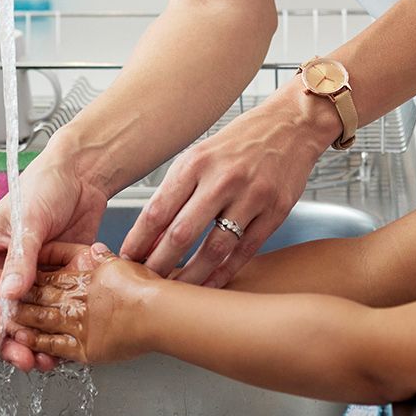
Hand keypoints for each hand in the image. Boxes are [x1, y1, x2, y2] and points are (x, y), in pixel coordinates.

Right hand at [0, 156, 108, 370]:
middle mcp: (0, 276)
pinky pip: (47, 319)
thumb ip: (19, 258)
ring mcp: (27, 284)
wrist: (81, 176)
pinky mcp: (53, 287)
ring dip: (26, 346)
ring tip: (40, 360)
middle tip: (19, 355)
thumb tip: (8, 295)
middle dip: (2, 343)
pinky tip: (58, 350)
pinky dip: (49, 336)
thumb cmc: (43, 186)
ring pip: (19, 326)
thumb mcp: (27, 220)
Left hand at [120, 83, 335, 286]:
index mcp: (196, 163)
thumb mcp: (200, 156)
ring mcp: (252, 196)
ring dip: (191, 275)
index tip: (126, 261)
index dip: (139, 241)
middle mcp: (222, 179)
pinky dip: (225, 272)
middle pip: (181, 233)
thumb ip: (176, 193)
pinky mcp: (276, 210)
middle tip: (146, 283)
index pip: (158, 210)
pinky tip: (210, 284)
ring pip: (214, 248)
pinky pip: (245, 250)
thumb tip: (150, 238)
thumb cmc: (239, 143)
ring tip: (175, 290)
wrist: (290, 125)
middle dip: (158, 264)